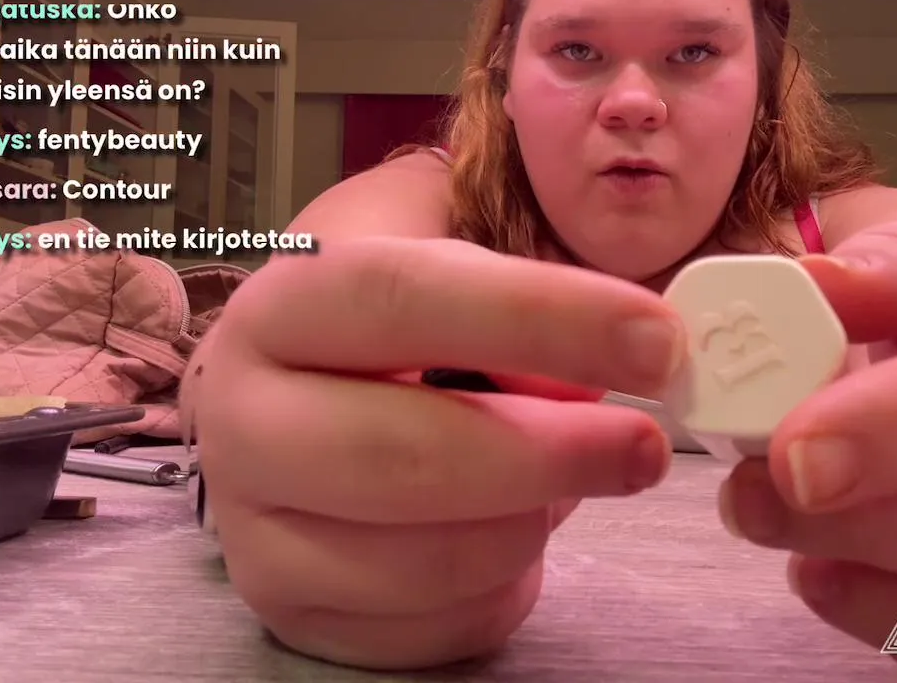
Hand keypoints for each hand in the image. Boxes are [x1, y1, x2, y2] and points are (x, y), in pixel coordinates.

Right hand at [183, 237, 681, 669]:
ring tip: (559, 482)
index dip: (541, 319)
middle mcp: (239, 421)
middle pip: (405, 454)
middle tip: (646, 446)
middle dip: (552, 457)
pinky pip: (434, 627)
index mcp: (282, 306)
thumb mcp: (456, 269)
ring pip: (429, 559)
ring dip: (531, 523)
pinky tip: (511, 529)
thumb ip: (526, 304)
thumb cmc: (405, 326)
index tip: (656, 341)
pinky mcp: (294, 613)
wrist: (311, 393)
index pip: (404, 298)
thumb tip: (616, 375)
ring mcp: (254, 532)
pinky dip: (505, 584)